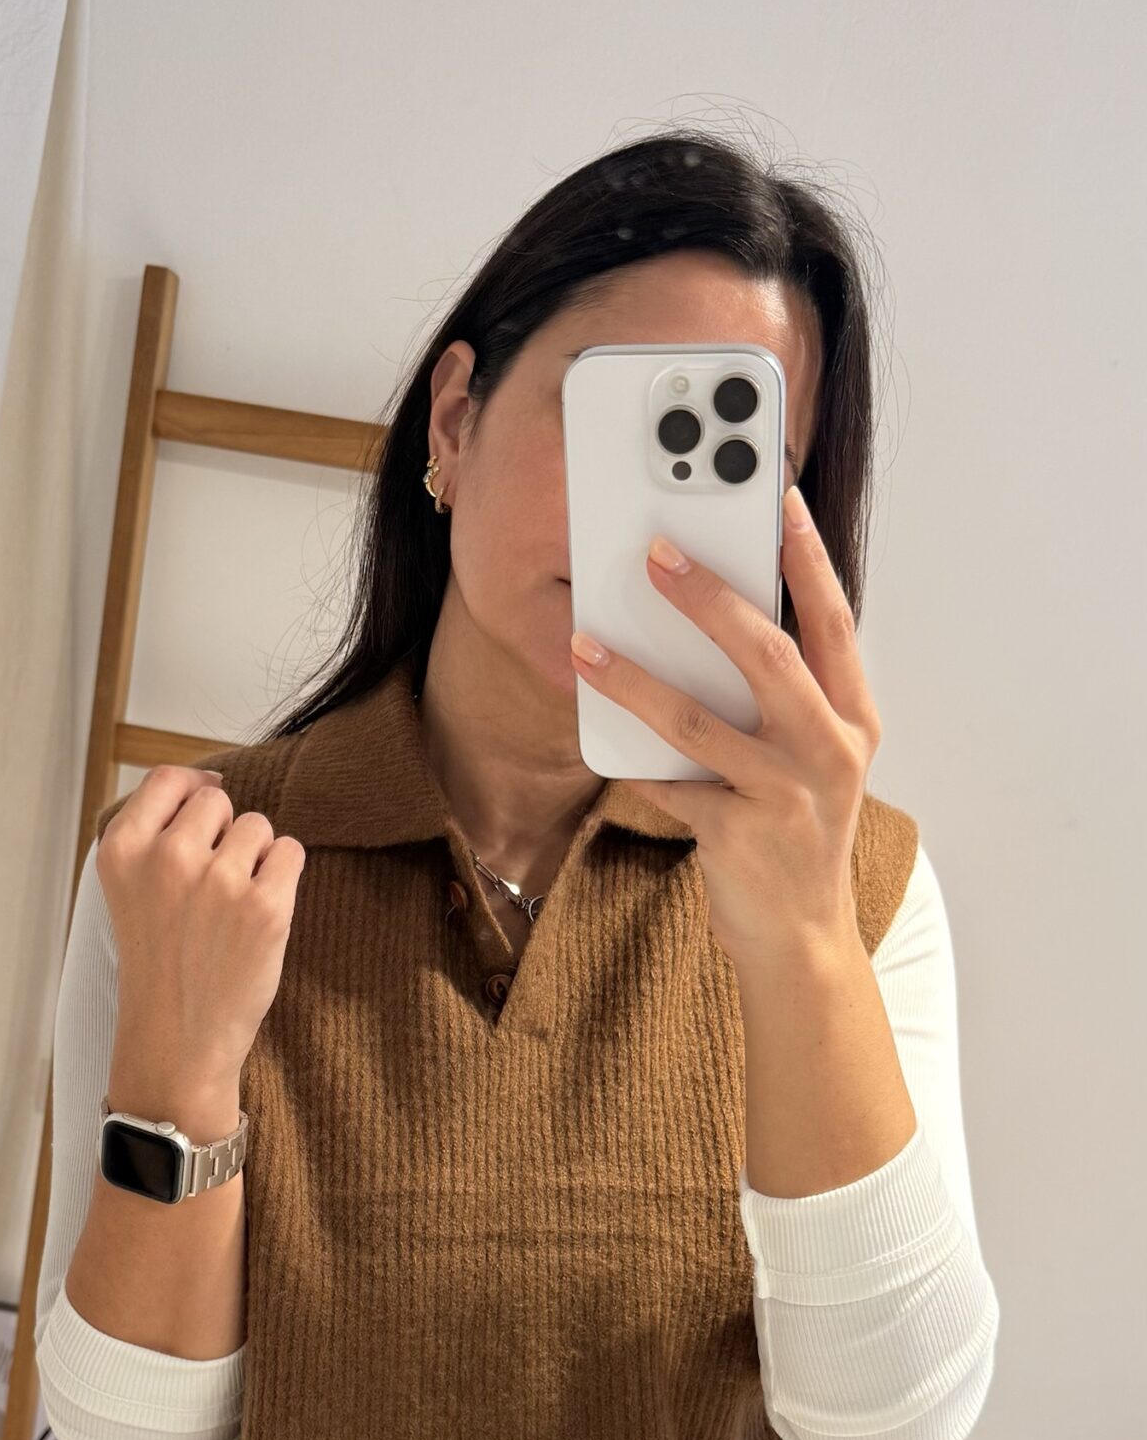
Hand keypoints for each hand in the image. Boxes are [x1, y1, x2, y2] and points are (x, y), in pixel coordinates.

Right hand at [96, 765, 306, 1081]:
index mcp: (124, 850)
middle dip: (223, 833)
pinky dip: (283, 876)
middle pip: (217, 800)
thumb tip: (213, 782)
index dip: (193, 789)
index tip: (205, 811)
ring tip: (232, 908)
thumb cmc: (159, 966)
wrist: (177, 1041)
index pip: (168, 779)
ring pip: (258, 826)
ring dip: (255, 857)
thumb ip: (156, 835)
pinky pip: (291, 852)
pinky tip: (259, 914)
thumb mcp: (130, 892)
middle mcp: (168, 857)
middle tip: (211, 888)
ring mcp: (218, 880)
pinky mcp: (266, 906)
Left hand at [568, 486, 881, 966]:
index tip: (779, 499)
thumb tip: (715, 620)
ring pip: (699, 722)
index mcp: (854, 720)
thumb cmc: (796, 833)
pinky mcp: (740, 838)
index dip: (808, 558)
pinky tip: (599, 738)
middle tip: (657, 552)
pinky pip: (670, 786)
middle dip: (709, 597)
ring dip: (636, 679)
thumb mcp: (812, 759)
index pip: (834, 621)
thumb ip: (783, 698)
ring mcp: (788, 797)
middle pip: (767, 656)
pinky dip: (631, 763)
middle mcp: (830, 752)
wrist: (801, 940)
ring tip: (586, 646)